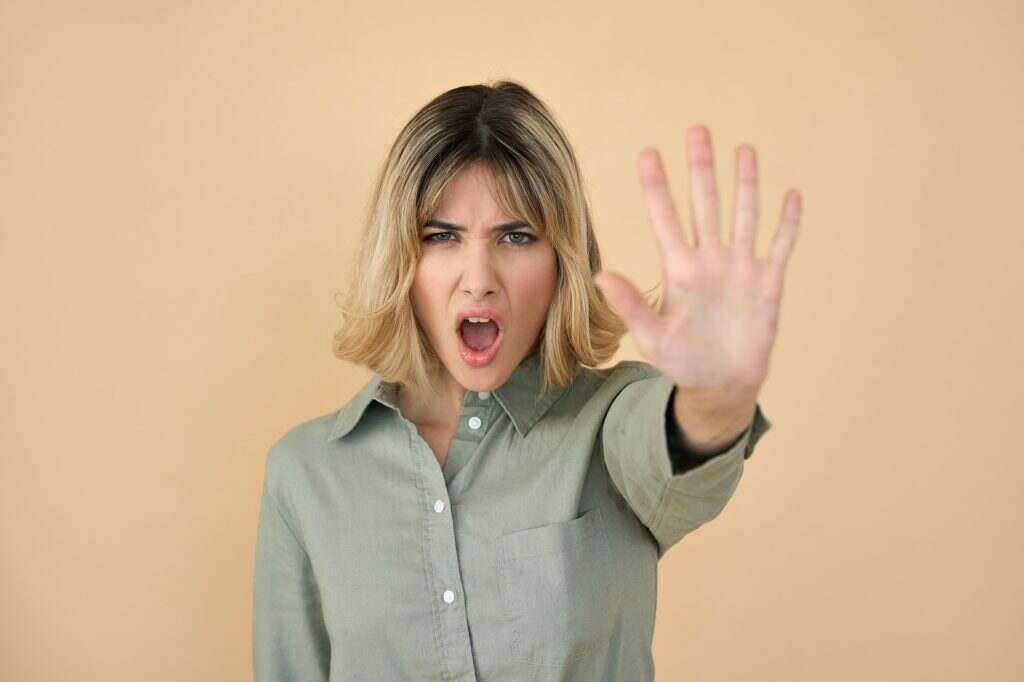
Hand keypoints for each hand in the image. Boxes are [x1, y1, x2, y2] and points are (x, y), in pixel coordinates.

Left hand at [594, 125, 800, 406]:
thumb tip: (599, 276)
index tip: (648, 153)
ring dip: (745, 183)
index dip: (656, 186)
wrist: (721, 383)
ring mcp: (740, 267)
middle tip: (697, 130)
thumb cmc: (682, 361)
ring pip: (743, 214)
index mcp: (679, 269)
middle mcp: (709, 259)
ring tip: (744, 149)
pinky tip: (791, 194)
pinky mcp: (768, 282)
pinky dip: (787, 222)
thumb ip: (630, 304)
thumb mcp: (652, 337)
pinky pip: (780, 245)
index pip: (664, 217)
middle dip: (701, 168)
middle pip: (705, 203)